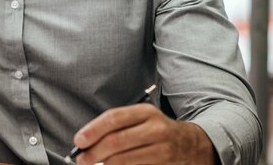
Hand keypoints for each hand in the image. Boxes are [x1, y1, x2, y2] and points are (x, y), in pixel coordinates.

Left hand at [72, 103, 215, 164]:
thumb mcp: (141, 119)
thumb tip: (85, 140)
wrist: (193, 145)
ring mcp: (164, 151)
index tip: (79, 141)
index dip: (93, 130)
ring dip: (105, 164)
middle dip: (94, 152)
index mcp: (147, 113)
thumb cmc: (157, 131)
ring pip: (124, 160)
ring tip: (96, 164)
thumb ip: (116, 126)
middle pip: (116, 141)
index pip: (114, 118)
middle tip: (82, 158)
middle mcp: (157, 130)